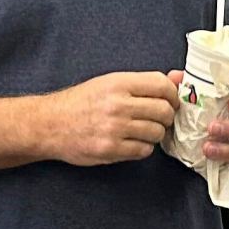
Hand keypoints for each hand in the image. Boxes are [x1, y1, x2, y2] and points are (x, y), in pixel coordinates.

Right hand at [47, 71, 180, 165]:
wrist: (50, 124)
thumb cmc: (81, 102)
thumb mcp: (109, 82)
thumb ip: (143, 83)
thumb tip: (178, 78)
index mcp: (118, 83)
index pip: (162, 85)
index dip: (173, 95)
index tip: (171, 101)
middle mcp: (118, 104)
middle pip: (164, 111)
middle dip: (166, 116)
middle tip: (158, 118)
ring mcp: (114, 129)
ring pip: (156, 133)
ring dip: (155, 134)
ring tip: (142, 130)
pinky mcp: (110, 150)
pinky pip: (143, 151)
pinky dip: (143, 148)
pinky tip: (132, 142)